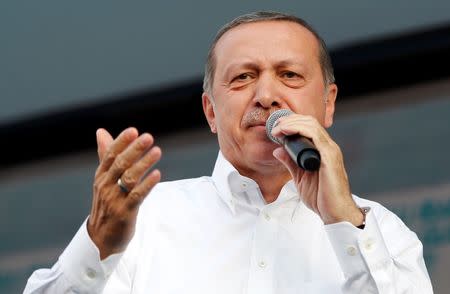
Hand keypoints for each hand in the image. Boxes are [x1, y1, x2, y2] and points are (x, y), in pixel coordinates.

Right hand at [87, 127, 161, 258]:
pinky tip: (157, 174)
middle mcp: (105, 186)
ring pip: (129, 178)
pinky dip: (147, 185)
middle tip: (148, 137)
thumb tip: (101, 131)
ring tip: (157, 151)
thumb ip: (105, 155)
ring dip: (144, 164)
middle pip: (120, 164)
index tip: (133, 131)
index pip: (110, 155)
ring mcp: (114, 200)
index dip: (121, 142)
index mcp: (101, 176)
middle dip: (134, 149)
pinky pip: (137, 196)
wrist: (101, 238)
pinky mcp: (125, 213)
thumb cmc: (106, 204)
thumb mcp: (103, 179)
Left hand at [271, 114, 362, 225]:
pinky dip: (299, 129)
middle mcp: (328, 147)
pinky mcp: (329, 157)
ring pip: (312, 125)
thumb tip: (277, 150)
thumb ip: (290, 162)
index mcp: (322, 151)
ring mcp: (330, 151)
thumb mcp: (300, 177)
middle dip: (289, 120)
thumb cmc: (322, 198)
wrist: (335, 213)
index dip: (292, 122)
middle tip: (274, 125)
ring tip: (277, 129)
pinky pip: (315, 135)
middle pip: (309, 122)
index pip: (309, 127)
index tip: (276, 127)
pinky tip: (287, 131)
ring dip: (291, 123)